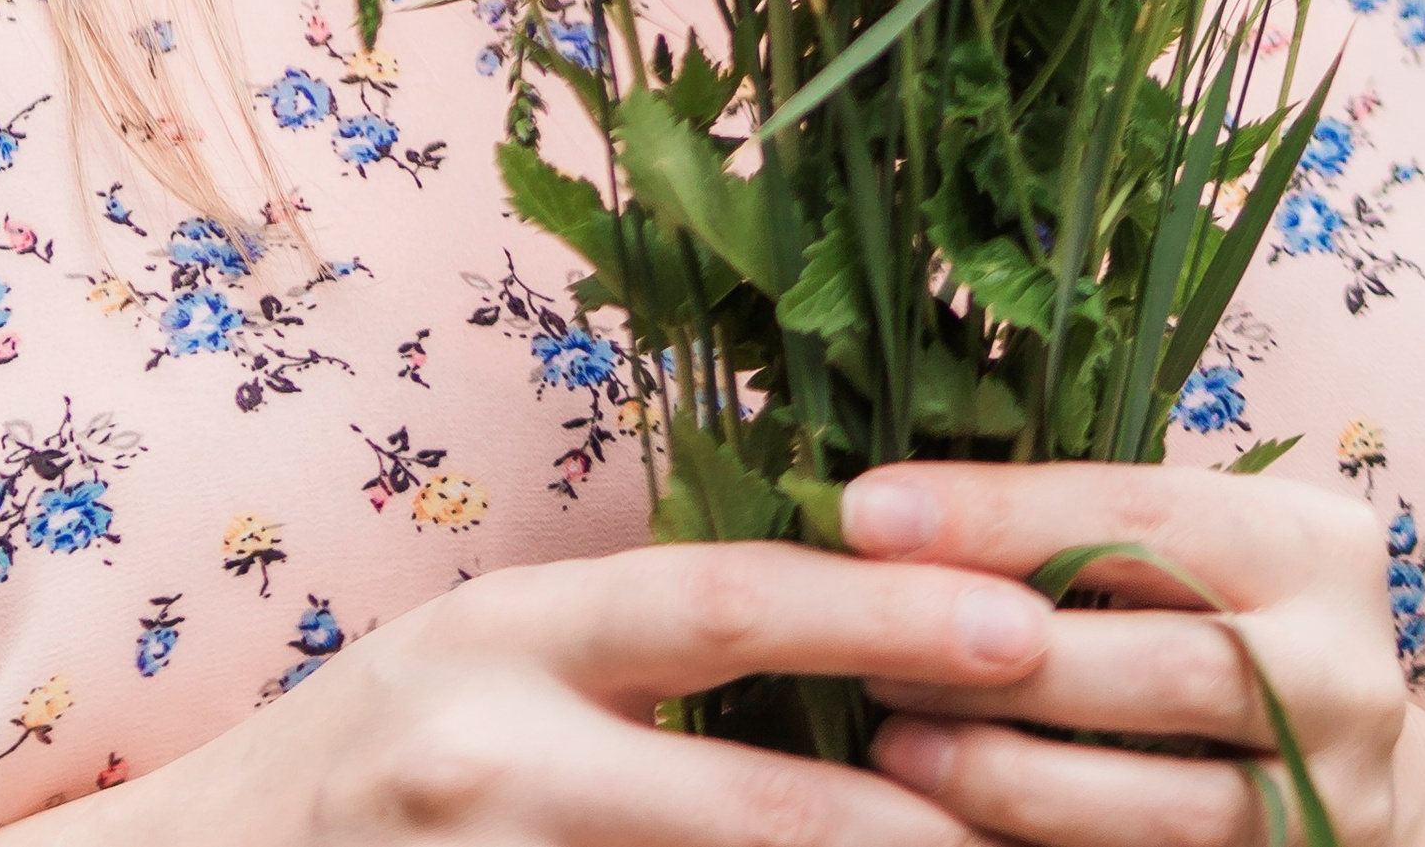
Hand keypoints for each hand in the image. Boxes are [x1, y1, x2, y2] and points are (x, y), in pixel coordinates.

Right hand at [99, 540, 1053, 846]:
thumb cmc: (374, 753)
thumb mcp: (492, 656)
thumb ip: (639, 649)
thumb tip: (847, 635)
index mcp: (512, 631)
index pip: (726, 604)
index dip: (880, 615)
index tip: (1019, 622)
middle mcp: (493, 750)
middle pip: (748, 806)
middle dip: (915, 821)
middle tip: (1050, 816)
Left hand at [846, 461, 1419, 845]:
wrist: (1334, 763)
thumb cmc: (1210, 617)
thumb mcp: (1179, 549)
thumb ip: (1071, 530)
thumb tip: (882, 512)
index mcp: (1310, 546)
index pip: (1142, 513)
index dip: (997, 514)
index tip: (865, 515)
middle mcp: (1345, 674)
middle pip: (1168, 667)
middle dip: (1004, 663)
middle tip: (871, 652)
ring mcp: (1338, 801)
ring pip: (1164, 806)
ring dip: (1012, 777)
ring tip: (896, 747)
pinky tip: (948, 824)